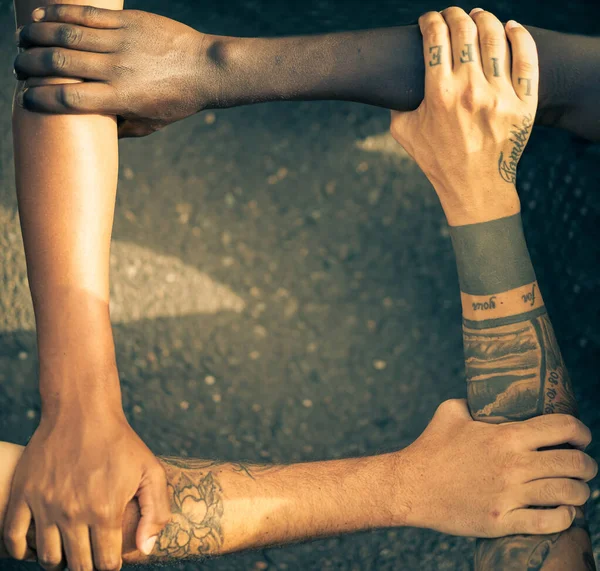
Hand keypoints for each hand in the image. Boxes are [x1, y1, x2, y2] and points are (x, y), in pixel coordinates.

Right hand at [3, 403, 170, 569]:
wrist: (84, 412)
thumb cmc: (121, 442)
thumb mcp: (151, 471)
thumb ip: (157, 512)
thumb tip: (145, 551)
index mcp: (105, 510)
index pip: (106, 564)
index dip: (111, 564)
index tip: (111, 556)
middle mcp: (73, 512)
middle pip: (78, 566)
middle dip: (88, 566)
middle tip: (92, 553)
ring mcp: (45, 504)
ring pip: (48, 559)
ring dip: (60, 560)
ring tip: (70, 548)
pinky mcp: (24, 494)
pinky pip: (13, 538)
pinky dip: (23, 550)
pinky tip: (38, 544)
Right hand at [14, 5, 215, 137]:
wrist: (207, 69)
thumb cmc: (179, 102)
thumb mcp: (151, 124)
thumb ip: (121, 128)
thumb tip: (96, 134)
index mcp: (121, 99)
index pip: (69, 100)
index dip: (40, 99)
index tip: (26, 98)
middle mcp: (117, 70)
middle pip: (59, 64)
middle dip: (29, 65)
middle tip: (18, 67)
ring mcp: (122, 42)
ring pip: (67, 35)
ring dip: (36, 36)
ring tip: (22, 39)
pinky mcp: (128, 21)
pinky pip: (86, 15)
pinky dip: (59, 13)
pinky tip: (41, 15)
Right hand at [389, 7, 537, 224]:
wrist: (475, 187)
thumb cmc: (437, 160)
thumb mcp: (404, 133)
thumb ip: (397, 104)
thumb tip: (397, 82)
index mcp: (440, 95)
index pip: (435, 37)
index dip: (430, 20)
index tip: (428, 20)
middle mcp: (470, 90)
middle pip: (465, 29)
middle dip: (455, 14)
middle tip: (452, 14)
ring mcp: (500, 95)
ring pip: (496, 37)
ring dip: (485, 18)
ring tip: (479, 16)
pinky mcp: (524, 102)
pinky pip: (527, 57)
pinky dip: (519, 35)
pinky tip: (511, 28)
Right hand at [400, 399, 596, 537]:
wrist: (411, 486)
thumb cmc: (430, 446)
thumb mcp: (450, 412)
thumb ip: (474, 403)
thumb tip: (485, 400)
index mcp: (505, 436)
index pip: (563, 428)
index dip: (580, 431)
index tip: (581, 437)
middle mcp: (513, 465)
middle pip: (574, 463)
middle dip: (587, 464)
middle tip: (583, 466)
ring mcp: (509, 495)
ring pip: (569, 494)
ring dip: (580, 492)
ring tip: (576, 490)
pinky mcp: (502, 521)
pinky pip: (550, 522)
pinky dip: (564, 517)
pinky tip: (562, 512)